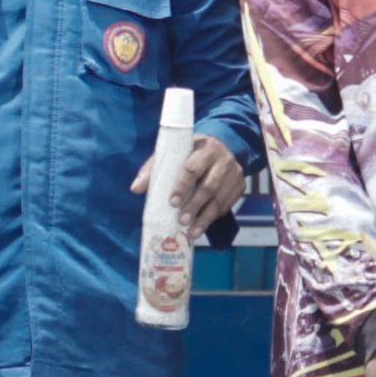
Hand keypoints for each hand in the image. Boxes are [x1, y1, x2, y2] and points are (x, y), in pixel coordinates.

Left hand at [130, 133, 245, 235]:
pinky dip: (214, 217)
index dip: (182, 186)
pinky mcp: (240, 185)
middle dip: (194, 206)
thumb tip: (135, 189)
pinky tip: (203, 226)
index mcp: (203, 148)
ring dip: (205, 218)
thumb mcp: (174, 152)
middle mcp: (222, 160)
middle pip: (208, 187)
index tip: (172, 202)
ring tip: (192, 232)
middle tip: (181, 221)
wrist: (226, 144)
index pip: (192, 168)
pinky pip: (228, 205)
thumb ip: (154, 169)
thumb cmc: (192, 151)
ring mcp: (234, 174)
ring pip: (220, 199)